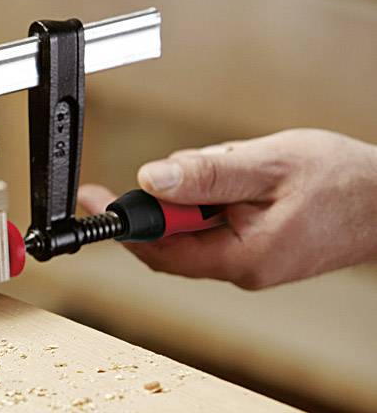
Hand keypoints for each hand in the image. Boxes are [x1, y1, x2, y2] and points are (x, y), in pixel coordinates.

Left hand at [78, 129, 376, 288]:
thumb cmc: (341, 181)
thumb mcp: (267, 164)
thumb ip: (207, 174)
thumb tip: (150, 179)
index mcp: (242, 257)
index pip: (160, 248)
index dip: (123, 222)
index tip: (94, 200)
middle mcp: (241, 269)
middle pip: (171, 241)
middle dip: (165, 201)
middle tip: (182, 165)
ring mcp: (249, 264)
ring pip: (193, 230)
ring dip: (194, 197)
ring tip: (234, 166)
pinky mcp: (257, 252)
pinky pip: (215, 228)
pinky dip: (211, 201)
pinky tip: (239, 178)